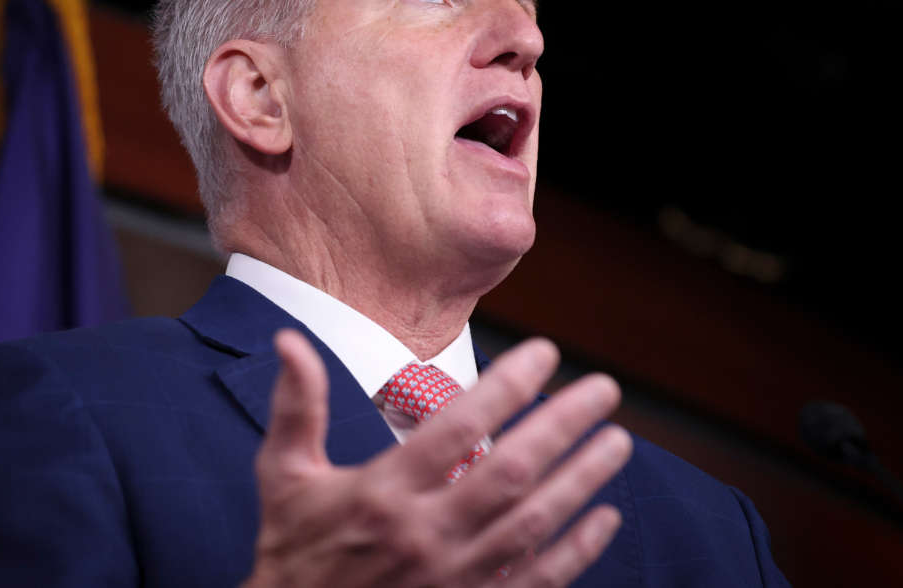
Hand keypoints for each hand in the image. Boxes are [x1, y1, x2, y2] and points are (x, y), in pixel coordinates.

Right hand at [243, 330, 632, 586]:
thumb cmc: (293, 553)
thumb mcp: (284, 476)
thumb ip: (297, 407)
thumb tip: (289, 339)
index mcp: (382, 492)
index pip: (458, 427)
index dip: (507, 385)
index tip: (545, 352)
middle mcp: (424, 534)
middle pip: (511, 471)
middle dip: (564, 425)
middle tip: (605, 389)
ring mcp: (452, 577)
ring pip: (533, 523)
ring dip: (582, 481)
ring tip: (619, 442)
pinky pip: (534, 581)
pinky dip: (576, 552)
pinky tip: (605, 519)